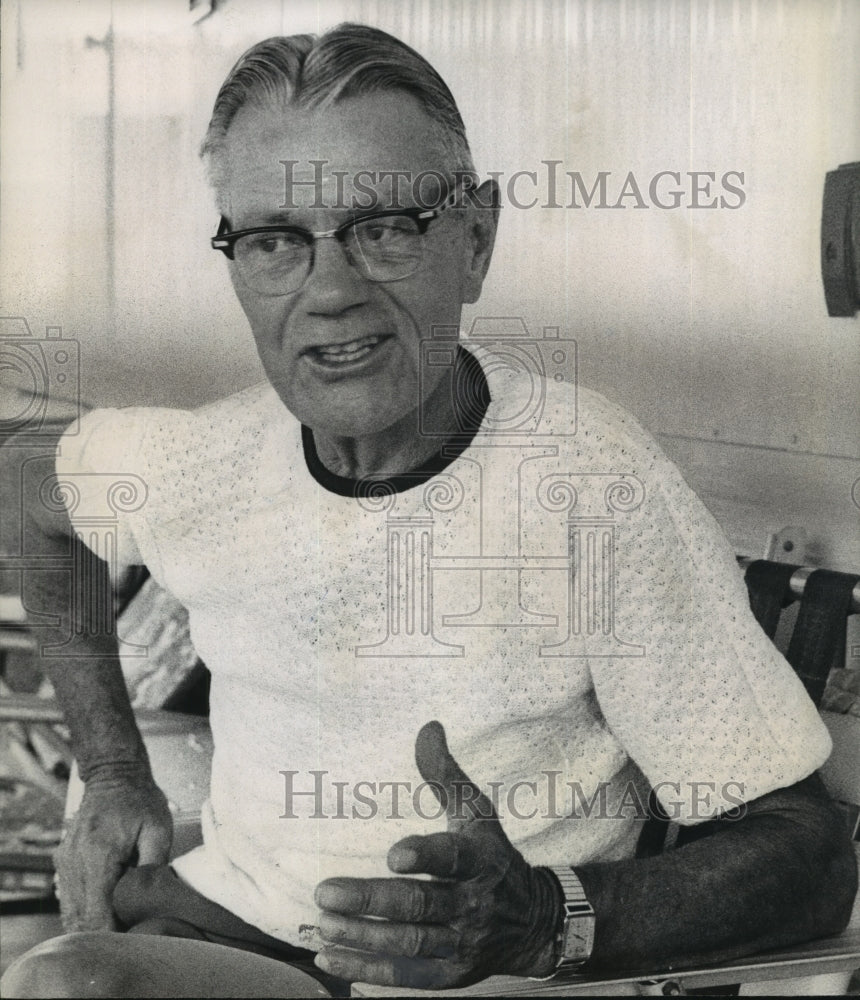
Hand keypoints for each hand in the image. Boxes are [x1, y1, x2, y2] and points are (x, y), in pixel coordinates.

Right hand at [54, 770, 172, 930]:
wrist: (114, 775)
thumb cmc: (140, 800)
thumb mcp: (158, 829)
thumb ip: (154, 867)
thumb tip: (153, 900)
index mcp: (99, 856)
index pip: (97, 913)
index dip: (115, 932)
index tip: (134, 936)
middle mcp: (75, 863)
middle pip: (81, 918)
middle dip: (106, 931)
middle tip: (132, 929)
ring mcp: (65, 863)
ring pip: (71, 912)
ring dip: (93, 921)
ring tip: (121, 918)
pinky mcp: (63, 862)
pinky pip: (69, 897)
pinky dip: (85, 908)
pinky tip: (106, 906)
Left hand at [314, 721, 562, 988]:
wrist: (532, 921)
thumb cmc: (492, 855)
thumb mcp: (476, 812)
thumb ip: (445, 774)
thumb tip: (427, 727)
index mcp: (480, 860)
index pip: (453, 858)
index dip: (425, 856)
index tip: (393, 854)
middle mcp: (473, 904)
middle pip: (420, 906)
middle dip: (371, 901)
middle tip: (325, 893)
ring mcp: (462, 944)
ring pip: (409, 944)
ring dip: (363, 938)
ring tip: (323, 924)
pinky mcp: (450, 974)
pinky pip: (407, 977)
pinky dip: (367, 972)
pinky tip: (330, 959)